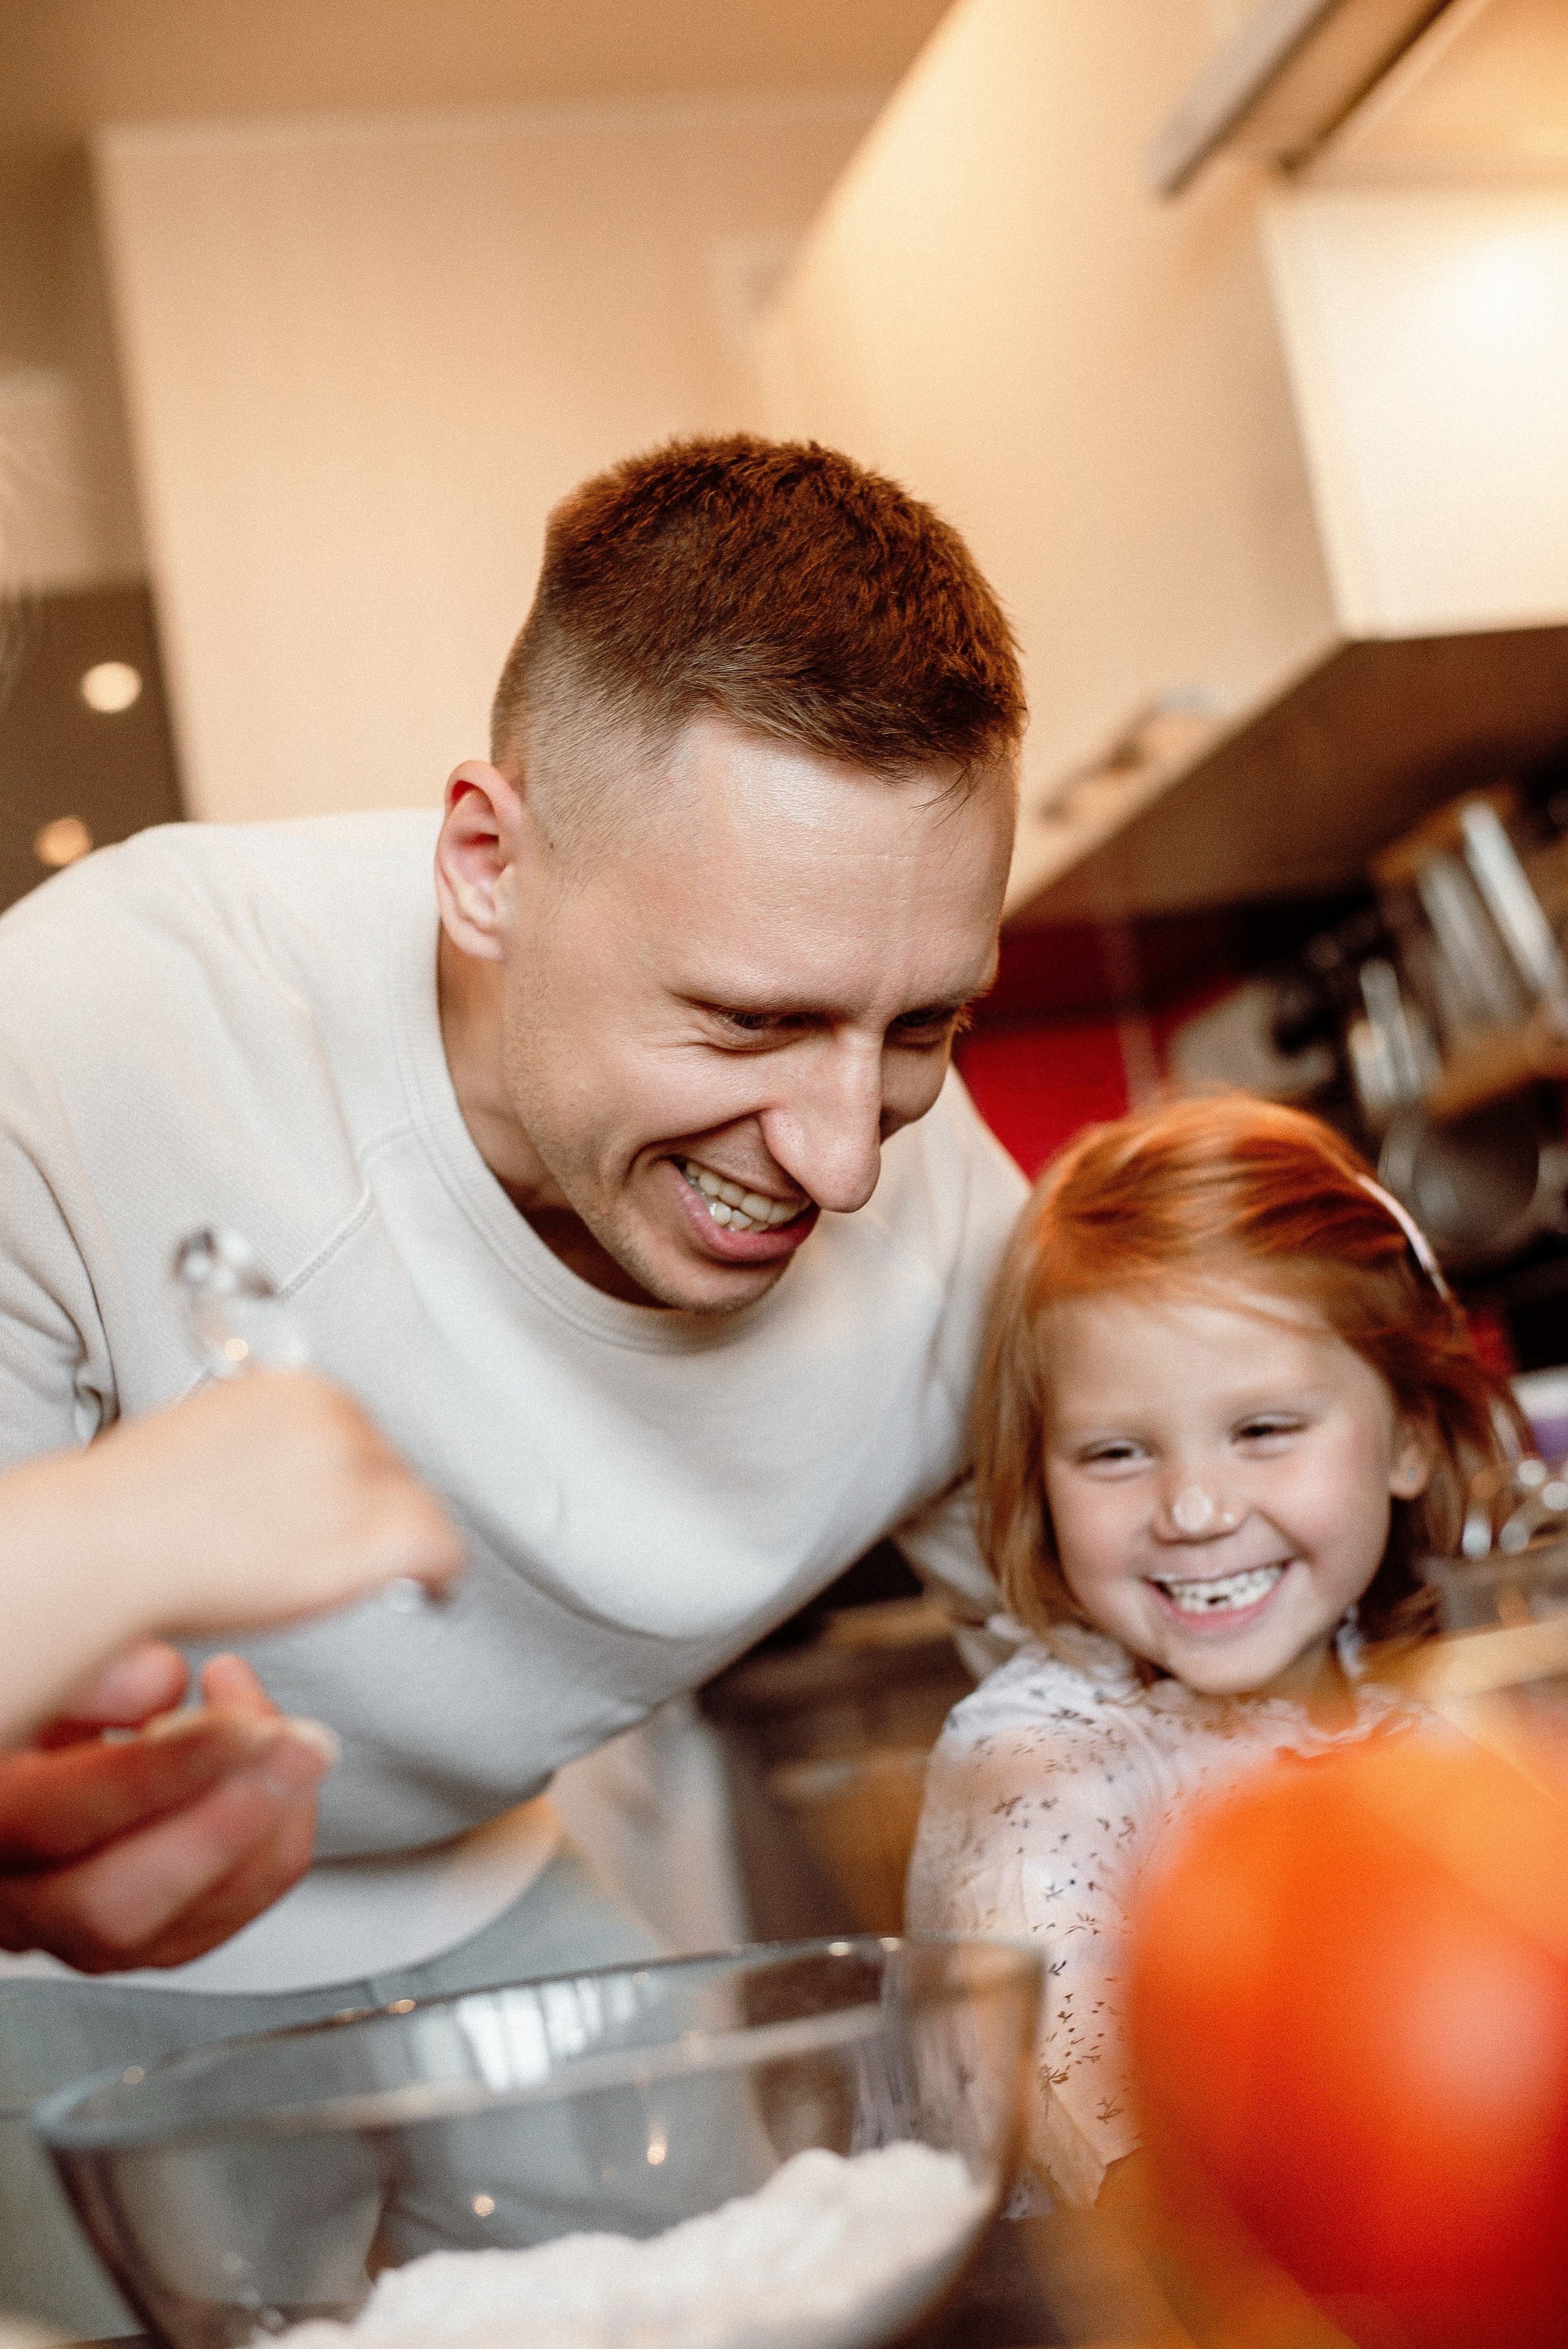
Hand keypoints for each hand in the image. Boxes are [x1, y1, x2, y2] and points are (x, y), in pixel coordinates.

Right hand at [0, 1650, 334, 1972]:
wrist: (27, 1765)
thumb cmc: (33, 1704)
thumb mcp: (37, 1670)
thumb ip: (89, 1673)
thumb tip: (159, 1679)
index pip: (60, 1819)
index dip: (160, 1771)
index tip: (239, 1719)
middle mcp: (18, 1897)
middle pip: (117, 1905)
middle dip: (228, 1823)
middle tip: (301, 1744)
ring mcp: (73, 1933)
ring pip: (177, 1930)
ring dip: (266, 1831)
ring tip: (295, 1739)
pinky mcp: (137, 1939)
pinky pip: (216, 1922)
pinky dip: (271, 1849)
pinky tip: (280, 1776)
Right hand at [74, 1371, 464, 1634]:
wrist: (104, 1545)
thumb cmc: (133, 1513)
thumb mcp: (208, 1442)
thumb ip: (266, 1447)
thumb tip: (298, 1481)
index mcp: (294, 1387)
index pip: (359, 1432)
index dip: (345, 1482)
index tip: (328, 1512)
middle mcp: (334, 1416)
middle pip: (390, 1467)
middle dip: (367, 1509)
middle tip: (325, 1553)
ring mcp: (356, 1469)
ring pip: (418, 1505)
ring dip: (393, 1542)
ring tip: (348, 1575)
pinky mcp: (374, 1525)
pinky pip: (441, 1547)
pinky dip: (436, 1573)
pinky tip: (422, 1589)